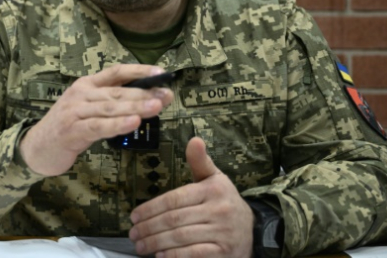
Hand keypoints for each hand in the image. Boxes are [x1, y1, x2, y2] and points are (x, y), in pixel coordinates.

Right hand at [19, 64, 173, 175]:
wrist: (36, 148)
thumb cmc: (67, 128)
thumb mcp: (87, 108)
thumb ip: (109, 102)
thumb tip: (145, 98)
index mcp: (86, 84)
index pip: (116, 72)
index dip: (139, 70)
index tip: (162, 72)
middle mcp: (81, 94)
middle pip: (117, 91)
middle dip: (144, 92)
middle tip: (167, 95)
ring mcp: (75, 111)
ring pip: (111, 107)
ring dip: (135, 106)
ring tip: (156, 106)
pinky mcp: (72, 131)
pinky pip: (99, 126)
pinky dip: (118, 124)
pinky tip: (134, 123)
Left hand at [129, 137, 253, 257]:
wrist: (254, 229)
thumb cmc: (225, 201)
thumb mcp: (215, 178)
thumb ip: (200, 162)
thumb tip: (194, 140)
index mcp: (213, 190)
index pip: (174, 199)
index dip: (151, 208)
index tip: (134, 216)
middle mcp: (219, 210)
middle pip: (175, 219)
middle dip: (149, 227)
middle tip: (133, 234)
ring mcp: (223, 233)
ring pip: (181, 237)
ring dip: (156, 243)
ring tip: (141, 246)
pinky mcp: (224, 252)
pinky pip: (195, 254)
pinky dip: (175, 256)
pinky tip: (160, 256)